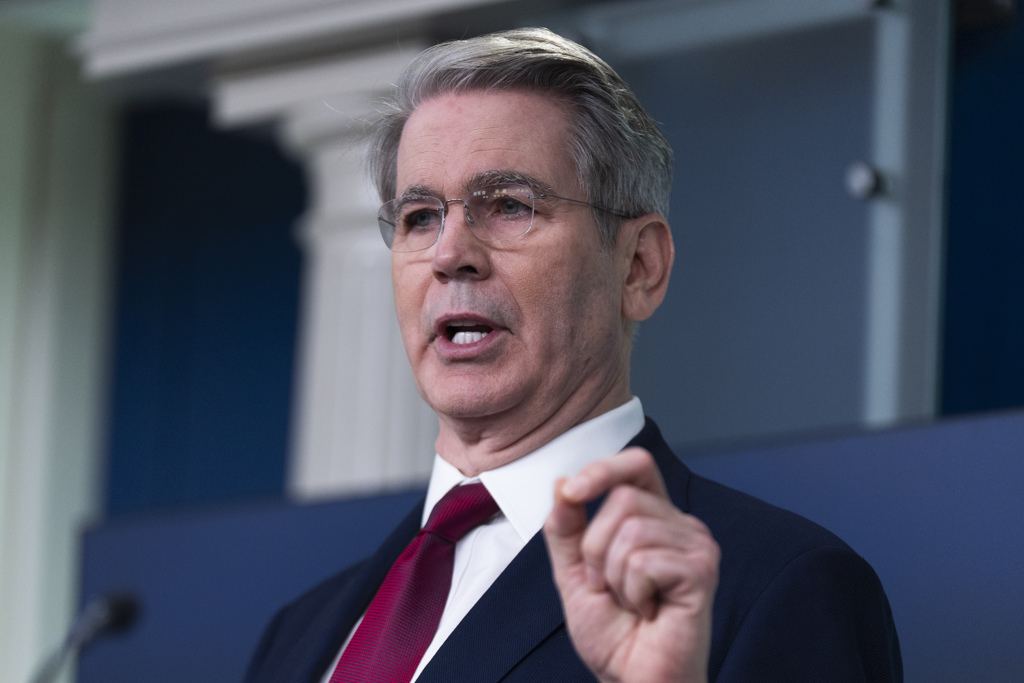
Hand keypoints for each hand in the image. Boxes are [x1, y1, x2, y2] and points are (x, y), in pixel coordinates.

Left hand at [543, 448, 719, 682]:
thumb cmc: (614, 633)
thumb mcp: (574, 572)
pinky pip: (644, 561)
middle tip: (609, 585)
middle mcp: (680, 525)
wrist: (633, 679)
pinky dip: (632, 591)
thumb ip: (565, 528)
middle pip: (623, 497)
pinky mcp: (701, 571)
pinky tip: (648, 611)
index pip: (636, 466)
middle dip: (596, 547)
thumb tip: (562, 484)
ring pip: (631, 529)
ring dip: (613, 575)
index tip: (572, 493)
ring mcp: (696, 546)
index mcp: (654, 517)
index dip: (602, 470)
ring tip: (631, 601)